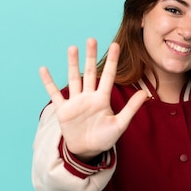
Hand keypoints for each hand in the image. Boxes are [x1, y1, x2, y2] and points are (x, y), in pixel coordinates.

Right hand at [39, 38, 148, 159]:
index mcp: (102, 99)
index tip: (116, 45)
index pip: (109, 76)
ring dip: (72, 64)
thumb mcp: (120, 124)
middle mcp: (88, 97)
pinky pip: (55, 94)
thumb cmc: (104, 138)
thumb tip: (146, 93)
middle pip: (90, 73)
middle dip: (91, 56)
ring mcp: (75, 102)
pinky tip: (44, 69)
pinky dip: (49, 83)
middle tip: (92, 40)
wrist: (87, 151)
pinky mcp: (63, 110)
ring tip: (73, 48)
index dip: (112, 61)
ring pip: (74, 79)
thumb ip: (131, 108)